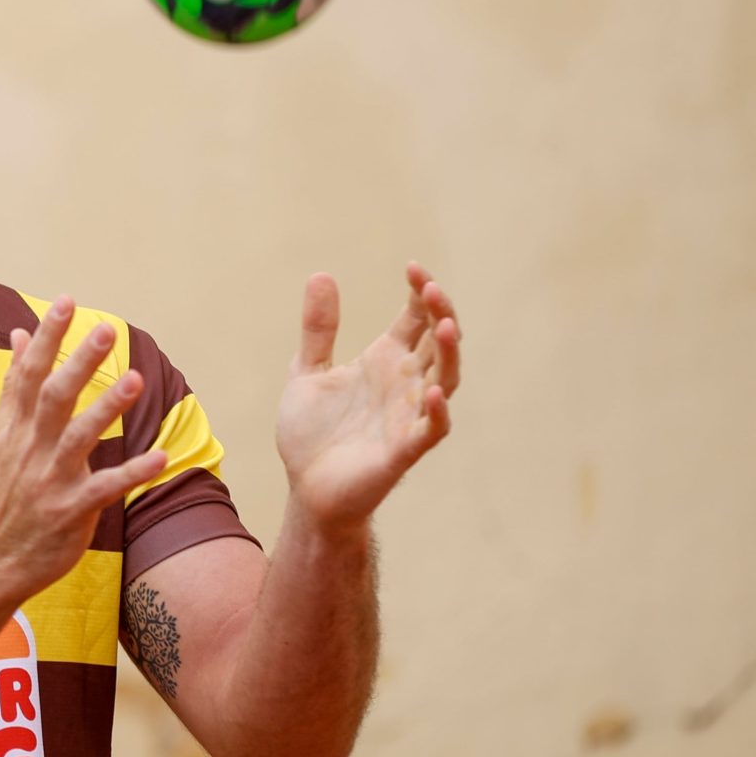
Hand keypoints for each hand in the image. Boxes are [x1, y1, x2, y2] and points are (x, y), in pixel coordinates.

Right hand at [0, 299, 168, 598]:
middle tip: (106, 330)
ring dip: (108, 407)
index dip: (46, 337)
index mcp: (13, 426)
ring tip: (136, 379)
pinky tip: (160, 457)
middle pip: (54, 397)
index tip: (66, 302)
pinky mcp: (70, 511)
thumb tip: (19, 334)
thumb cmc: (6, 491)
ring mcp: (49, 480)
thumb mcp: (3, 434)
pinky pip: (105, 488)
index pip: (27, 373)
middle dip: (80, 362)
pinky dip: (132, 472)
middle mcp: (29, 448)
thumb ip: (15, 384)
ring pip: (79, 437)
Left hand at [276, 263, 460, 532]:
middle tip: (430, 288)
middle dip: (440, 313)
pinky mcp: (403, 450)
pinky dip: (437, 410)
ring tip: (445, 324)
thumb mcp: (307, 372)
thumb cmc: (312, 434)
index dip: (421, 293)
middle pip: (439, 341)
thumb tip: (321, 274)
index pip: (416, 318)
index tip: (413, 268)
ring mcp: (408, 415)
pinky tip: (432, 390)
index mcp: (385, 361)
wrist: (305, 488)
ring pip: (446, 378)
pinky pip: (431, 429)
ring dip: (449, 352)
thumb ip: (318, 328)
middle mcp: (404, 384)